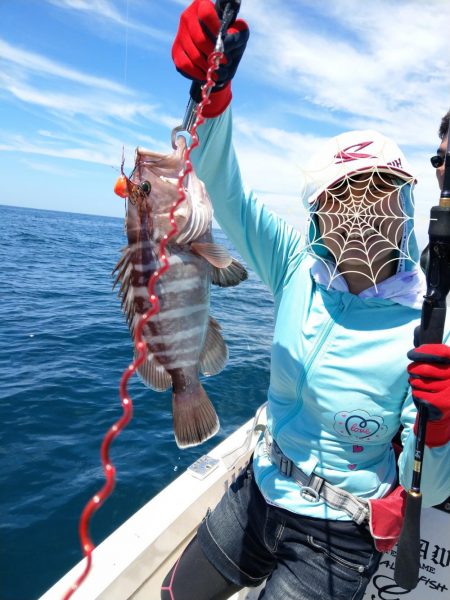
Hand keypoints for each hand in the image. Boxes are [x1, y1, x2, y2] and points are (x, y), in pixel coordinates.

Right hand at [172, 0, 248, 116]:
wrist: (218, 55)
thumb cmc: (230, 41)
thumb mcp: (239, 36)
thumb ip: (238, 35)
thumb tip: (225, 42)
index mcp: (203, 6)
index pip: (206, 14)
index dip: (215, 29)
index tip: (223, 41)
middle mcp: (188, 17)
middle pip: (200, 39)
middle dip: (214, 54)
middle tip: (223, 62)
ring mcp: (180, 34)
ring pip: (194, 54)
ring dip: (208, 67)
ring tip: (217, 71)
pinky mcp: (176, 51)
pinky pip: (184, 65)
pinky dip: (197, 73)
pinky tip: (205, 75)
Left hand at [408, 344, 449, 446]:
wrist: (445, 405)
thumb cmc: (438, 379)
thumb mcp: (437, 362)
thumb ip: (430, 349)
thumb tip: (419, 329)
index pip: (439, 352)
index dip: (422, 352)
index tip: (411, 354)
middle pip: (423, 368)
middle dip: (413, 369)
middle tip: (413, 371)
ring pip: (418, 382)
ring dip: (414, 383)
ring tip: (421, 384)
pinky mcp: (444, 403)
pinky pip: (419, 394)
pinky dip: (416, 394)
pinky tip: (422, 395)